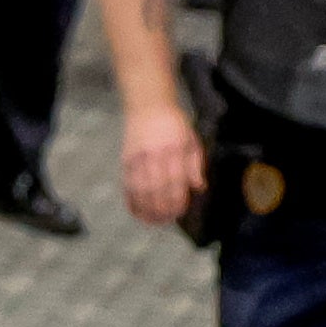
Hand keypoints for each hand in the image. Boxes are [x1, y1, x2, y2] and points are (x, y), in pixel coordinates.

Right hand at [119, 102, 204, 226]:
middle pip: (157, 190)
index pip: (175, 182)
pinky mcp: (126, 161)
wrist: (148, 105)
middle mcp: (154, 156)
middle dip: (162, 208)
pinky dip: (131, 200)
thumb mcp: (191, 140)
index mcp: (174, 150)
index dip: (177, 200)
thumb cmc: (173, 123)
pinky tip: (137, 210)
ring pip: (140, 191)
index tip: (179, 212)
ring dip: (146, 208)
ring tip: (152, 220)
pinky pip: (128, 185)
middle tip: (166, 220)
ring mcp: (137, 159)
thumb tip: (199, 187)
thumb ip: (195, 165)